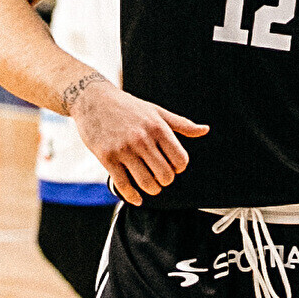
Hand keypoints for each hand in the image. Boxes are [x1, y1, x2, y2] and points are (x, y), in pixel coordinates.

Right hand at [68, 76, 207, 202]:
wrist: (93, 99)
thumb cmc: (127, 106)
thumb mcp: (156, 111)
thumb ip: (181, 124)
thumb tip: (205, 130)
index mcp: (157, 127)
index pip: (180, 159)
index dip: (179, 167)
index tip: (173, 166)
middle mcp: (142, 139)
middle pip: (165, 175)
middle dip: (165, 180)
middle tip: (161, 177)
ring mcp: (123, 149)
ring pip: (146, 183)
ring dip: (152, 189)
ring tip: (150, 185)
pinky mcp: (107, 157)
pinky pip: (123, 185)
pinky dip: (132, 197)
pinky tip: (137, 198)